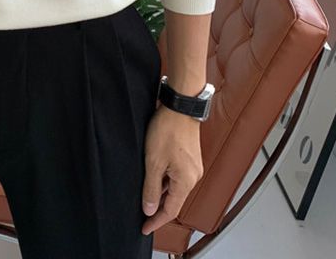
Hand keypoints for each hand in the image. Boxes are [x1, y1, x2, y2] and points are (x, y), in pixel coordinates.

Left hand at [140, 104, 203, 235]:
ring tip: (145, 198)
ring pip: (174, 188)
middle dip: (158, 209)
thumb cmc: (167, 130)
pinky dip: (165, 181)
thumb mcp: (153, 161)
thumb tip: (149, 208)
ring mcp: (192, 167)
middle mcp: (193, 177)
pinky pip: (176, 176)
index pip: (170, 210)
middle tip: (142, 215)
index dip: (156, 221)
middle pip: (174, 200)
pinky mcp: (189, 158)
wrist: (179, 106)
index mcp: (186, 181)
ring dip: (161, 194)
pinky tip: (154, 179)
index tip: (144, 228)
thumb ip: (151, 187)